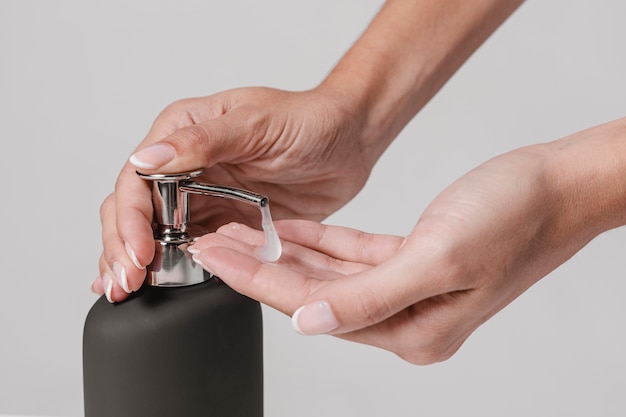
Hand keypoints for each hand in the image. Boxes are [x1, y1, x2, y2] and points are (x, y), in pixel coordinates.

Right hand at [94, 86, 374, 301]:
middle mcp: (186, 166)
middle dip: (123, 247)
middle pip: (137, 211)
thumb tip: (146, 158)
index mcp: (183, 134)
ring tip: (127, 291)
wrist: (348, 144)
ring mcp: (205, 196)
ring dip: (139, 262)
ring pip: (156, 233)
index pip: (137, 180)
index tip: (138, 253)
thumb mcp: (255, 123)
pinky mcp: (227, 221)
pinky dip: (172, 267)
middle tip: (125, 282)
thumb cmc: (308, 120)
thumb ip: (203, 141)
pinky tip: (157, 284)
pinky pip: (192, 247)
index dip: (130, 220)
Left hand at [190, 137, 619, 363]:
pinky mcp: (412, 258)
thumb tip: (309, 323)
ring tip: (240, 233)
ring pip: (327, 274)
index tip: (218, 260)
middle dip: (259, 267)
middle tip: (214, 245)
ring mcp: (407, 288)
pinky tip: (289, 229)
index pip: (313, 306)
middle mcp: (406, 316)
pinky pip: (353, 254)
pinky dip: (319, 241)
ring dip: (283, 252)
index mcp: (412, 330)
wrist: (559, 187)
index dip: (258, 281)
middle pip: (312, 294)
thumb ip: (369, 297)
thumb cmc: (516, 218)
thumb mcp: (439, 258)